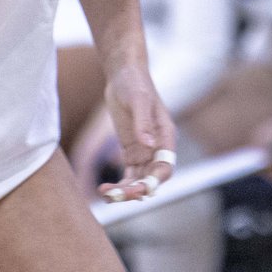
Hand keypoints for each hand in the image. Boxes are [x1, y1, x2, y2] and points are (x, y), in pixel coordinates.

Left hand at [96, 60, 178, 202]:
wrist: (123, 75)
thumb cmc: (135, 84)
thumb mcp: (138, 100)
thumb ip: (143, 122)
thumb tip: (148, 145)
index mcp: (166, 137)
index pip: (165, 167)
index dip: (156, 181)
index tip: (142, 189)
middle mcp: (157, 148)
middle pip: (151, 178)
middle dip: (136, 190)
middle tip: (117, 196)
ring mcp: (144, 151)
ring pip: (139, 180)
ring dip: (126, 191)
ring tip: (107, 195)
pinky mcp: (131, 151)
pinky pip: (128, 175)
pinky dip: (119, 185)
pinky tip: (105, 190)